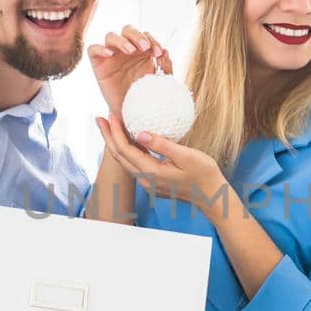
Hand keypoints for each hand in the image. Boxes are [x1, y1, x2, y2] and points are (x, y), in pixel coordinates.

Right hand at [87, 24, 170, 120]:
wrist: (130, 117)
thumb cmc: (145, 100)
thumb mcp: (159, 84)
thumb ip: (164, 68)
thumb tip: (166, 51)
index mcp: (141, 53)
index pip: (146, 36)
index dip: (153, 40)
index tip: (158, 53)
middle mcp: (125, 51)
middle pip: (128, 30)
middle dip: (138, 36)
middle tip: (145, 48)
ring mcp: (111, 56)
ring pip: (111, 36)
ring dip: (122, 40)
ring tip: (131, 51)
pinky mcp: (98, 64)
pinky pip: (93, 49)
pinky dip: (100, 48)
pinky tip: (110, 54)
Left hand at [95, 117, 228, 211]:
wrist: (211, 196)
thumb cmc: (203, 175)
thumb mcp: (186, 156)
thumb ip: (162, 145)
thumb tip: (139, 134)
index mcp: (151, 172)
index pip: (125, 150)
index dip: (115, 132)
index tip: (110, 114)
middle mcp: (145, 179)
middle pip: (119, 156)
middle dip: (108, 136)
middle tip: (99, 118)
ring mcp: (147, 183)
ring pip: (125, 161)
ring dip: (115, 143)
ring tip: (109, 126)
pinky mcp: (152, 181)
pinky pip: (134, 163)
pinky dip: (127, 150)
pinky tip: (129, 139)